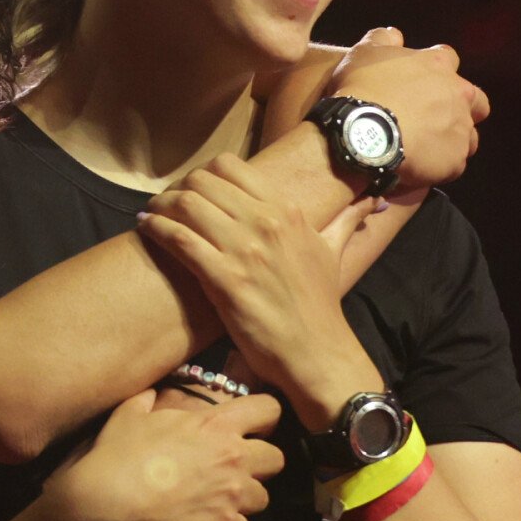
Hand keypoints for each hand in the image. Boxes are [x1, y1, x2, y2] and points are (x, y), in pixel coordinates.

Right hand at [43, 387, 286, 520]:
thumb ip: (146, 401)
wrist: (109, 508)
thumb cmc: (118, 457)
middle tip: (237, 469)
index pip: (269, 409)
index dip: (264, 418)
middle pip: (277, 459)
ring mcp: (232, 495)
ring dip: (246, 499)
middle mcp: (234, 458)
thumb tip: (150, 393)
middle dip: (261, 464)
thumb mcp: (128, 416)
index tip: (253, 427)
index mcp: (216, 425)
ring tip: (221, 501)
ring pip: (264, 498)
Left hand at [138, 155, 384, 428]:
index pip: (231, 167)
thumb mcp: (335, 253)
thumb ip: (347, 220)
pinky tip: (146, 228)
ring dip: (162, 205)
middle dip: (178, 188)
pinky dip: (157, 228)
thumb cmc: (320, 306)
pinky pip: (180, 239)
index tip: (192, 190)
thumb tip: (374, 199)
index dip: (203, 174)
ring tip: (151, 214)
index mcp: (287, 211)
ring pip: (187, 204)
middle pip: (203, 181)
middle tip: (166, 203)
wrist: (316, 352)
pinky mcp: (225, 280)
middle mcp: (266, 223)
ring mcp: (245, 250)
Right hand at [320, 29, 487, 192]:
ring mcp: (460, 129)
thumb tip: (395, 34)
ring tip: (427, 148)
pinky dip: (441, 165)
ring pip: (469, 136)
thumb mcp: (363, 52)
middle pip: (476, 101)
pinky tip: (421, 166)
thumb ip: (382, 39)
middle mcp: (458, 95)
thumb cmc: (362, 89)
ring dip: (453, 139)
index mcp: (438, 65)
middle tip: (436, 117)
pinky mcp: (455, 161)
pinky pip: (454, 165)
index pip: (449, 59)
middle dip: (463, 107)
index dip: (437, 70)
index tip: (422, 81)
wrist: (362, 133)